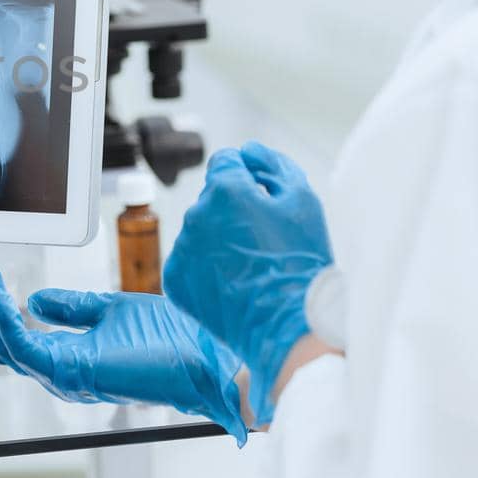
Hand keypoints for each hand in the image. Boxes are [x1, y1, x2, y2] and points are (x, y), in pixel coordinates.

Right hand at [0, 258, 247, 442]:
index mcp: (68, 356)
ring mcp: (64, 376)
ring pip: (4, 341)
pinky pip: (24, 344)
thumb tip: (39, 299)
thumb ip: (74, 307)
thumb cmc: (177, 339)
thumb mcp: (115, 310)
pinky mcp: (73, 373)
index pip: (10, 336)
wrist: (213, 355)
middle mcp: (60, 371)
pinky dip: (5, 317)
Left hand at [163, 141, 332, 424]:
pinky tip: (233, 282)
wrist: (288, 325)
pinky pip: (189, 261)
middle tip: (264, 242)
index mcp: (225, 190)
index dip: (249, 178)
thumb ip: (273, 166)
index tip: (263, 202)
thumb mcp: (302, 201)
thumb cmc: (300, 262)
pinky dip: (206, 268)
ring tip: (250, 267)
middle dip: (234, 211)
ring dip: (219, 240)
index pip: (226, 163)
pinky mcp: (175, 279)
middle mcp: (195, 214)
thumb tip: (247, 151)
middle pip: (212, 198)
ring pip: (200, 231)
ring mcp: (182, 248)